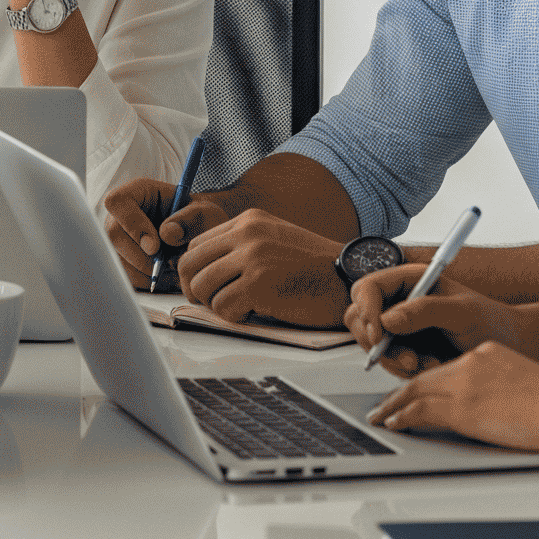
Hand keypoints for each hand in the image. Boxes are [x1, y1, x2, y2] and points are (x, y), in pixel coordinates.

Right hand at [103, 177, 229, 289]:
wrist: (198, 234)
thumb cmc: (198, 218)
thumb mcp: (203, 213)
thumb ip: (189, 220)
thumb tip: (166, 234)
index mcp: (137, 192)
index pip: (118, 202)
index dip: (132, 225)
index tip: (155, 246)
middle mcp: (121, 214)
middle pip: (113, 235)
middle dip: (140, 257)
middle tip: (166, 264)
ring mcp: (119, 237)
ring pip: (118, 259)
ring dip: (145, 271)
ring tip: (172, 269)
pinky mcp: (123, 258)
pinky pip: (126, 275)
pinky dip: (147, 280)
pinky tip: (166, 275)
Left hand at [174, 210, 349, 325]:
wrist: (348, 279)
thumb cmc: (312, 269)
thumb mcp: (273, 242)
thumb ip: (241, 248)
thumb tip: (202, 273)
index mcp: (248, 221)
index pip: (196, 245)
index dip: (194, 271)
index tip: (204, 288)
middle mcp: (246, 234)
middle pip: (190, 264)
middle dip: (195, 290)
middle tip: (211, 303)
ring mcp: (251, 257)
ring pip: (202, 287)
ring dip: (216, 305)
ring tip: (241, 307)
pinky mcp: (258, 284)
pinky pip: (223, 307)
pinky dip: (234, 317)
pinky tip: (255, 313)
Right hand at [344, 263, 522, 376]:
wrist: (513, 350)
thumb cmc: (494, 324)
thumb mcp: (463, 312)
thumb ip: (425, 310)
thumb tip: (388, 318)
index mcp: (410, 281)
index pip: (368, 288)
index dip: (368, 309)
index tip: (380, 332)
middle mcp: (401, 301)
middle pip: (360, 317)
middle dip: (378, 342)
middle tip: (408, 358)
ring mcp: (401, 327)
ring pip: (371, 344)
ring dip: (394, 359)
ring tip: (428, 364)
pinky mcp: (405, 350)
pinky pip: (387, 362)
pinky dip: (403, 370)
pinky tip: (430, 367)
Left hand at [367, 340, 538, 454]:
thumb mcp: (525, 382)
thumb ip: (501, 388)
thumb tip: (490, 410)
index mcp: (487, 353)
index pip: (446, 368)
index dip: (425, 381)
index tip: (414, 391)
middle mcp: (471, 362)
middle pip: (425, 377)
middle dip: (401, 393)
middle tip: (385, 404)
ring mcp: (464, 384)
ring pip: (416, 392)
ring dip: (395, 406)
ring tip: (382, 417)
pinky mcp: (462, 408)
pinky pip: (421, 411)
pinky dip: (402, 416)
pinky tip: (394, 423)